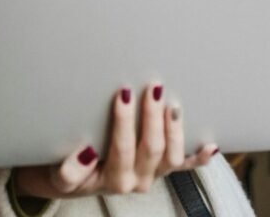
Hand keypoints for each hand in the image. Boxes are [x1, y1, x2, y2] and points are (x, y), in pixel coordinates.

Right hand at [12, 83, 217, 199]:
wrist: (71, 182)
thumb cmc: (64, 169)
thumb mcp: (59, 174)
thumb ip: (70, 170)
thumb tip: (86, 153)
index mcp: (114, 178)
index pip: (123, 147)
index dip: (125, 120)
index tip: (124, 93)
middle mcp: (137, 180)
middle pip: (151, 147)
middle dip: (152, 116)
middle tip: (152, 87)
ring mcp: (152, 175)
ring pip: (171, 155)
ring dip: (174, 128)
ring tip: (172, 102)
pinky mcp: (161, 170)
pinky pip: (184, 166)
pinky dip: (198, 157)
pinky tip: (210, 145)